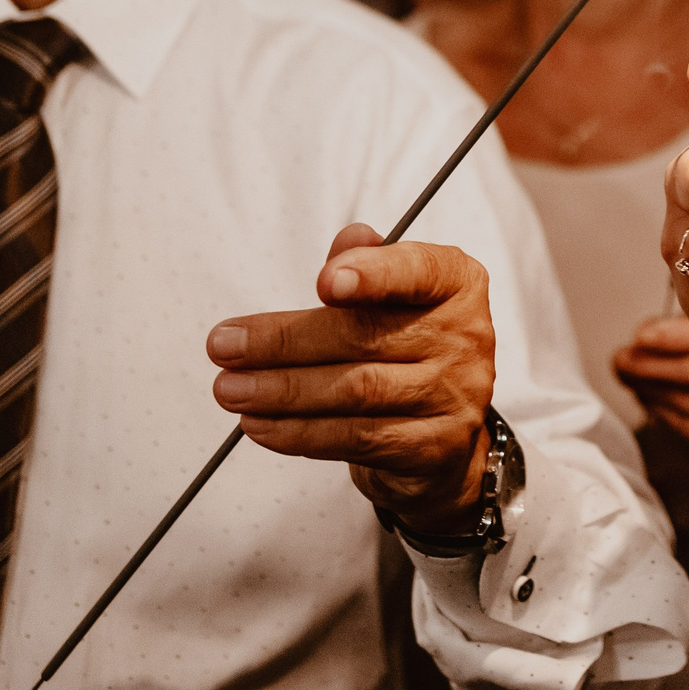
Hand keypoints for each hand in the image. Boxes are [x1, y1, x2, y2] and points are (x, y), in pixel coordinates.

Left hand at [210, 223, 495, 536]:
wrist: (444, 434)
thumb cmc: (407, 346)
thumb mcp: (395, 295)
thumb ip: (368, 262)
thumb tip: (350, 241)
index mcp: (455, 282)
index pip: (417, 270)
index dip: (372, 274)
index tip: (323, 283)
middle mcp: (465, 336)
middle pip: (365, 336)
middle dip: (284, 341)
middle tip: (224, 345)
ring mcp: (455, 395)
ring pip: (356, 391)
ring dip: (282, 392)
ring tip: (230, 389)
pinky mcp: (433, 448)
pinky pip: (357, 439)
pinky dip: (301, 433)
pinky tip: (260, 425)